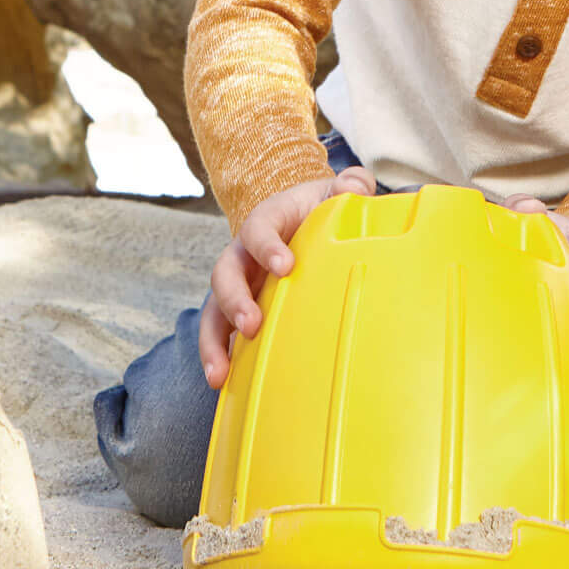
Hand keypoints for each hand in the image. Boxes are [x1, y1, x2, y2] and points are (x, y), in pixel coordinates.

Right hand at [198, 165, 377, 388]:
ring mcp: (239, 284)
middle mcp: (243, 254)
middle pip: (225, 273)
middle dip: (234, 300)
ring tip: (220, 373)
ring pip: (213, 311)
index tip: (284, 265)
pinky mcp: (242, 309)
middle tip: (251, 324)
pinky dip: (220, 357)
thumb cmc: (323, 208)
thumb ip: (351, 185)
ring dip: (214, 342)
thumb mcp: (337, 192)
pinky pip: (222, 334)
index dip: (267, 246)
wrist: (307, 218)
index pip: (259, 229)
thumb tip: (356, 188)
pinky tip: (223, 384)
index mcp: (266, 221)